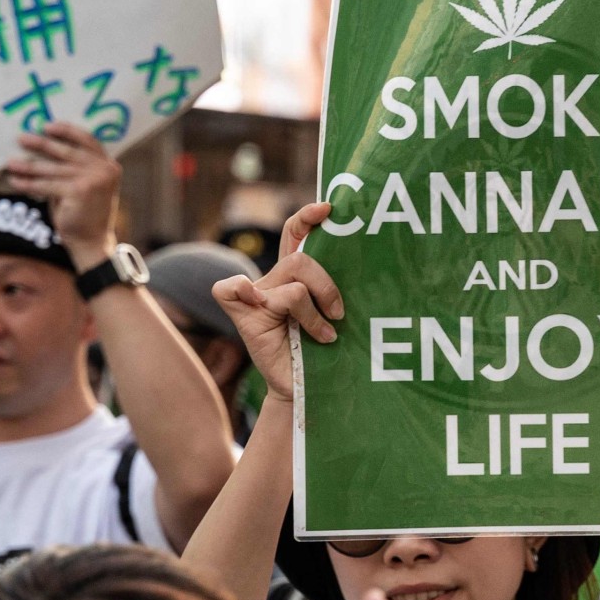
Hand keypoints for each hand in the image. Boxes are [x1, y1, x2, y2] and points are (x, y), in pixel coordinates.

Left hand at [4, 122, 120, 266]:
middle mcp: (104, 170)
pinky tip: (15, 181)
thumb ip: (75, 168)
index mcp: (109, 165)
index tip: (47, 126)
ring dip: (29, 165)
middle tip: (21, 138)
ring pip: (53, 170)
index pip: (87, 140)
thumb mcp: (85, 185)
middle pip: (66, 152)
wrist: (91, 244)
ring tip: (11, 162)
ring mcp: (92, 180)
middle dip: (41, 144)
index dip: (67, 131)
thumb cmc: (85, 215)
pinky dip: (28, 183)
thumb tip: (45, 145)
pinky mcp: (78, 191)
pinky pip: (46, 185)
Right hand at [212, 202, 342, 401]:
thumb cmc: (320, 356)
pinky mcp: (244, 318)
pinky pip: (240, 289)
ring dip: (315, 310)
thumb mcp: (333, 319)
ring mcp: (257, 300)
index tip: (329, 209)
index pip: (294, 235)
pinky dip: (253, 294)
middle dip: (326, 285)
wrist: (301, 390)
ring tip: (325, 334)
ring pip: (293, 283)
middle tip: (338, 313)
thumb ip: (332, 292)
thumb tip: (359, 269)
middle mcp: (273, 283)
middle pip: (300, 259)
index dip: (307, 218)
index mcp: (293, 278)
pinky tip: (268, 313)